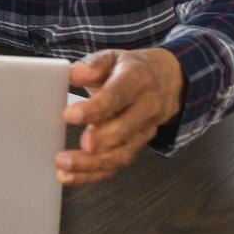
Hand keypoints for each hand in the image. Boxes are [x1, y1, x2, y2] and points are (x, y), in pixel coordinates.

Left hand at [57, 48, 185, 185]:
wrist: (168, 82)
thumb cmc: (133, 71)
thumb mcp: (114, 58)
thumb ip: (93, 66)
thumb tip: (74, 75)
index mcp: (136, 80)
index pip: (117, 96)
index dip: (95, 108)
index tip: (70, 115)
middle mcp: (145, 108)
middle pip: (125, 129)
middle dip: (100, 140)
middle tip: (78, 145)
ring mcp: (143, 131)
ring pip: (122, 153)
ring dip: (93, 164)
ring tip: (65, 166)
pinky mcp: (136, 146)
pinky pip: (117, 164)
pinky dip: (92, 174)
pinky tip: (70, 175)